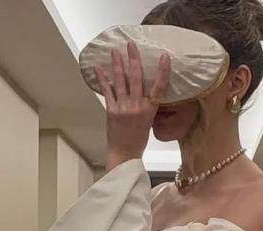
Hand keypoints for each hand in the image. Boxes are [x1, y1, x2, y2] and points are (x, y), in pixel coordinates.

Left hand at [93, 40, 169, 170]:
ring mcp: (123, 107)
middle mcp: (137, 106)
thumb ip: (147, 105)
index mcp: (150, 110)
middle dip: (133, 59)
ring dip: (117, 64)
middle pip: (136, 77)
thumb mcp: (149, 122)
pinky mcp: (111, 111)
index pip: (159, 87)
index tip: (164, 57)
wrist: (124, 155)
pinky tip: (98, 68)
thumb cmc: (138, 140)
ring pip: (121, 80)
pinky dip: (102, 79)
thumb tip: (144, 89)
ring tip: (114, 50)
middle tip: (131, 44)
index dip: (162, 71)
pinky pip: (107, 91)